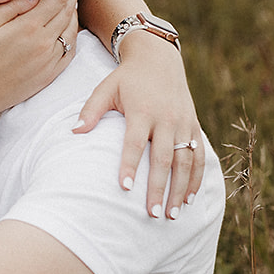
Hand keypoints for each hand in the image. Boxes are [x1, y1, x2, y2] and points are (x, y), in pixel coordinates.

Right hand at [0, 0, 83, 112]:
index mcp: (28, 28)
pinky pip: (70, 51)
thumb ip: (13, 7)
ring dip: (75, 14)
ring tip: (73, 2)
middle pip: (67, 13)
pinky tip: (69, 29)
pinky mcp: (50, 74)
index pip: (57, 0)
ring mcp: (50, 60)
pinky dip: (73, 36)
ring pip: (71, 31)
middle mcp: (44, 43)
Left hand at [73, 36, 204, 217]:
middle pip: (164, 159)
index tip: (124, 188)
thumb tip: (74, 131)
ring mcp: (184, 123)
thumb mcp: (105, 88)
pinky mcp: (194, 126)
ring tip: (171, 215)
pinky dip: (196, 178)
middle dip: (158, 188)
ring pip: (185, 161)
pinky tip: (189, 199)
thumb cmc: (126, 79)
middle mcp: (167, 118)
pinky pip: (199, 155)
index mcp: (142, 110)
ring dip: (180, 190)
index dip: (130, 165)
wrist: (159, 58)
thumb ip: (91, 110)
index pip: (135, 143)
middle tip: (151, 214)